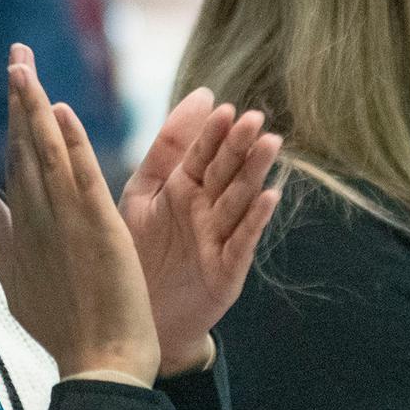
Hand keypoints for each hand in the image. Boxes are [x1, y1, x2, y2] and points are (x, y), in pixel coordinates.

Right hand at [0, 44, 159, 384]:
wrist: (96, 365)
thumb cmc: (64, 330)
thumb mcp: (19, 282)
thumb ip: (1, 237)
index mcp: (24, 226)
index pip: (18, 160)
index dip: (15, 117)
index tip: (14, 81)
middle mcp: (37, 217)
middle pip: (26, 146)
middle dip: (20, 97)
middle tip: (16, 52)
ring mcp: (64, 221)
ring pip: (46, 152)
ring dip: (35, 107)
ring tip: (24, 65)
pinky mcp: (96, 228)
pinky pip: (80, 176)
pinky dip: (71, 142)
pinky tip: (60, 109)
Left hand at [120, 86, 281, 375]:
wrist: (139, 313)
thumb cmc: (140, 248)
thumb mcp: (143, 193)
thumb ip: (165, 150)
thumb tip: (200, 95)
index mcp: (182, 187)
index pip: (202, 152)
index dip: (213, 132)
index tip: (225, 108)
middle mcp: (205, 208)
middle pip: (226, 171)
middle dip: (239, 145)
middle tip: (254, 118)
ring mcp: (219, 237)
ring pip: (240, 199)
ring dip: (256, 173)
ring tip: (270, 144)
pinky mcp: (227, 269)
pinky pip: (243, 240)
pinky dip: (255, 219)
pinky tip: (269, 196)